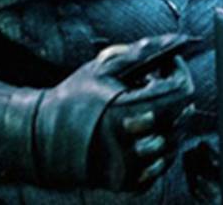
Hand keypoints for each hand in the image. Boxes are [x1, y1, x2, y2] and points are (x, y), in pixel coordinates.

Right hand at [28, 33, 201, 190]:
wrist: (42, 137)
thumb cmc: (73, 97)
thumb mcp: (103, 67)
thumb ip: (140, 53)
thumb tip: (174, 41)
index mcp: (123, 110)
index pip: (179, 93)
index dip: (179, 72)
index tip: (167, 64)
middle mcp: (128, 143)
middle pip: (180, 118)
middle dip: (174, 98)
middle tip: (155, 85)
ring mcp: (129, 166)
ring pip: (174, 143)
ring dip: (169, 122)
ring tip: (149, 109)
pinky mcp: (128, 181)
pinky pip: (162, 164)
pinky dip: (161, 148)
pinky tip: (145, 132)